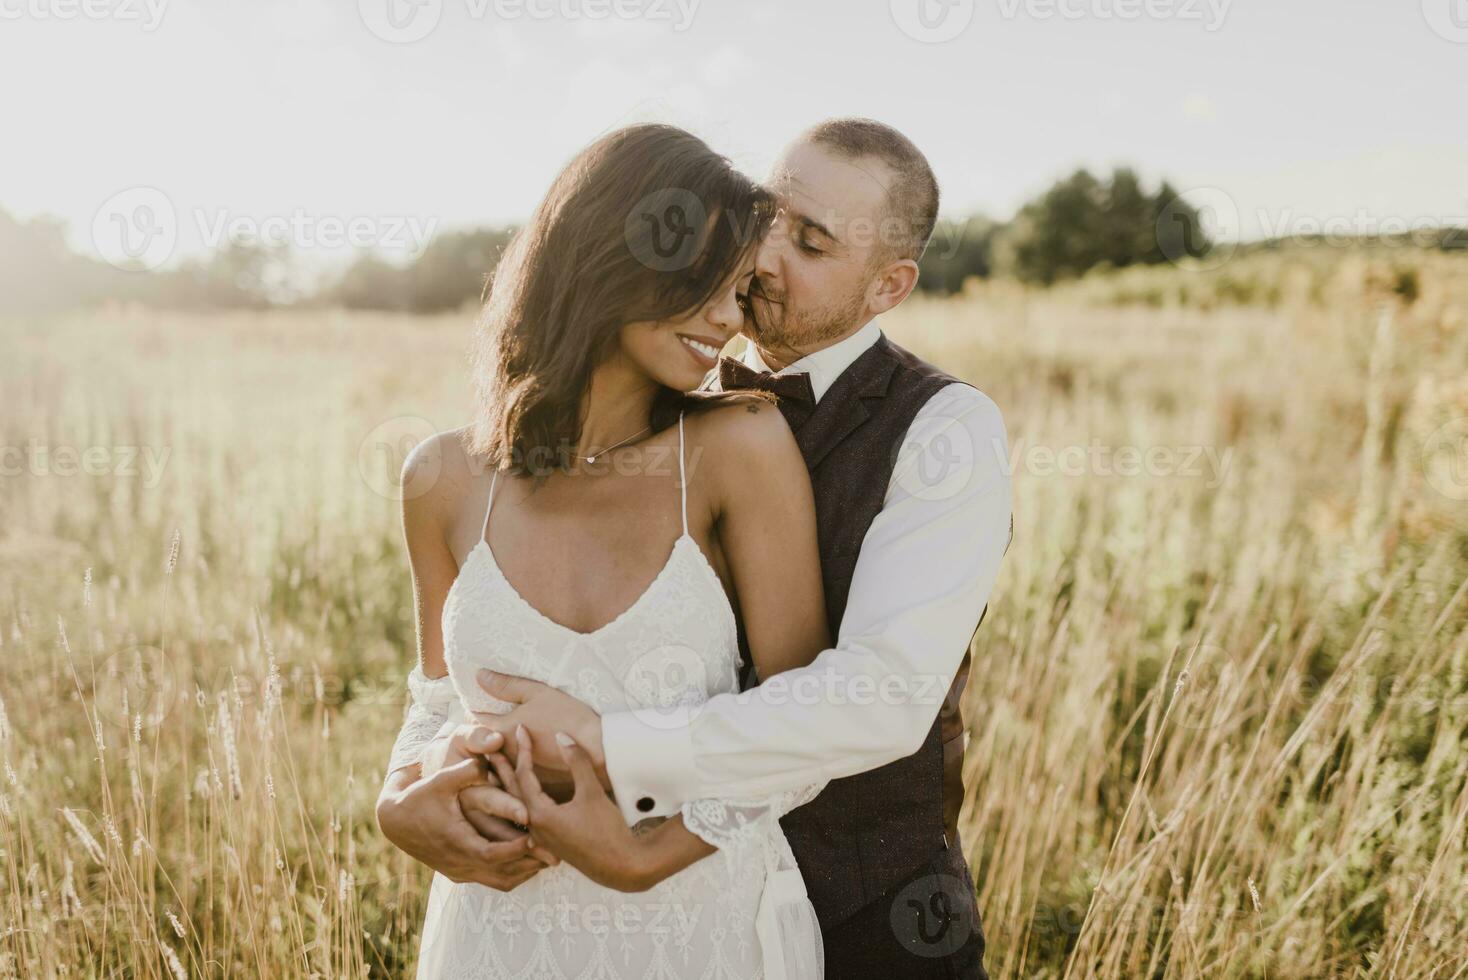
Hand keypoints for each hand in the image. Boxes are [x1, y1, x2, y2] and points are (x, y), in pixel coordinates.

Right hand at [376, 741, 550, 888]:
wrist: (395, 820)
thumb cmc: (420, 795)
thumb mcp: (440, 779)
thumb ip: (465, 768)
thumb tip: (491, 747)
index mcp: (457, 842)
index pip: (493, 853)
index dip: (517, 847)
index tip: (538, 836)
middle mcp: (460, 862)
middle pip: (503, 872)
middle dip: (531, 863)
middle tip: (557, 854)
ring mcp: (460, 872)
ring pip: (501, 881)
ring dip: (526, 871)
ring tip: (549, 858)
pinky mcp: (460, 874)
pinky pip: (494, 881)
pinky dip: (514, 874)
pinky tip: (531, 862)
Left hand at [475, 670, 607, 787]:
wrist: (596, 748)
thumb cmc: (568, 716)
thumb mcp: (537, 693)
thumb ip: (506, 685)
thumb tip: (479, 675)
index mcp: (502, 730)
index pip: (477, 720)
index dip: (476, 710)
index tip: (478, 704)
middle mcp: (505, 754)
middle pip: (484, 743)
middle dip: (483, 733)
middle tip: (486, 721)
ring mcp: (518, 769)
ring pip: (498, 759)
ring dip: (496, 749)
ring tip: (504, 736)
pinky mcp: (533, 780)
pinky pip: (515, 771)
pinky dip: (513, 762)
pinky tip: (524, 753)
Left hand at [495, 725, 654, 892]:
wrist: (621, 867)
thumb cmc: (607, 831)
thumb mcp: (592, 792)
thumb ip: (576, 762)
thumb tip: (561, 736)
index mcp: (539, 814)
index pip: (524, 775)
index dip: (523, 749)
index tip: (521, 728)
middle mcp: (534, 827)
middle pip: (512, 790)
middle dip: (502, 766)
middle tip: (489, 745)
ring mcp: (540, 837)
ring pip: (517, 805)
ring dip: (509, 783)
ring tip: (499, 766)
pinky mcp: (549, 841)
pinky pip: (526, 816)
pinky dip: (520, 799)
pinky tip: (522, 794)